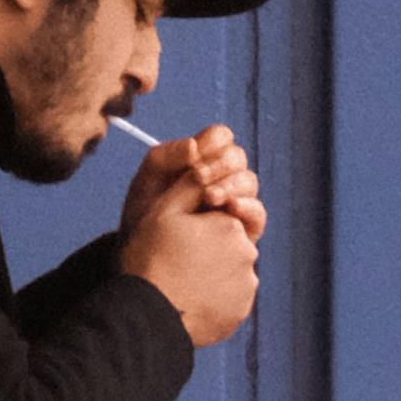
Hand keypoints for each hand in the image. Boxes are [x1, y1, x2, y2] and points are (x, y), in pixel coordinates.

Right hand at [119, 123, 263, 347]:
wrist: (147, 317)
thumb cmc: (149, 259)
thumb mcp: (162, 211)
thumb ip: (189, 183)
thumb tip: (207, 164)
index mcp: (229, 225)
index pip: (221, 213)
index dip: (199, 223)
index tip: (178, 237)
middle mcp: (246, 253)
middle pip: (228, 242)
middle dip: (208, 246)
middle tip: (176, 259)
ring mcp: (246, 286)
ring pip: (230, 270)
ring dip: (212, 272)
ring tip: (180, 282)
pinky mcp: (240, 312)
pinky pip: (228, 298)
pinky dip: (213, 297)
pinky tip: (188, 300)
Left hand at [123, 121, 266, 244]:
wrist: (143, 262)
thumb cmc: (143, 219)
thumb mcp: (145, 185)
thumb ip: (164, 158)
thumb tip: (193, 145)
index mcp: (199, 162)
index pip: (220, 138)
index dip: (213, 142)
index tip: (195, 155)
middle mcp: (220, 179)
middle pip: (237, 157)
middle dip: (220, 164)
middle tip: (200, 177)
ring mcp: (233, 203)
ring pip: (249, 181)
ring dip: (231, 184)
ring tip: (209, 197)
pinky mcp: (243, 229)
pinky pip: (257, 212)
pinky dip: (248, 206)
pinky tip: (231, 208)